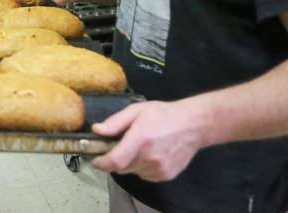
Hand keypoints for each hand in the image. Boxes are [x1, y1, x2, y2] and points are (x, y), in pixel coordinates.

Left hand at [91, 100, 209, 181]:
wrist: (193, 125)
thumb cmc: (163, 114)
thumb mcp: (136, 110)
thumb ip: (115, 122)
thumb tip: (97, 130)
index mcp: (141, 139)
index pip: (115, 161)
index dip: (101, 163)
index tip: (94, 159)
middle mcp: (150, 157)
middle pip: (121, 168)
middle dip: (114, 160)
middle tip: (117, 146)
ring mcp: (159, 169)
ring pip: (132, 172)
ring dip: (128, 163)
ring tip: (137, 147)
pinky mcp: (166, 175)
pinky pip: (144, 175)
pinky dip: (141, 167)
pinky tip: (148, 153)